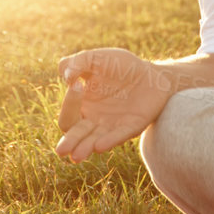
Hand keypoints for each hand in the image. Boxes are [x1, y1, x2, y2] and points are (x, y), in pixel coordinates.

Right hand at [54, 47, 171, 162]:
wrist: (151, 72)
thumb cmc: (120, 65)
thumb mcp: (96, 57)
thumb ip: (78, 62)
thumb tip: (66, 77)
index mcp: (82, 105)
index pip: (68, 114)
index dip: (69, 103)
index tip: (78, 83)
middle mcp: (93, 119)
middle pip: (75, 135)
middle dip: (69, 142)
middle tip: (62, 149)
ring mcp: (112, 125)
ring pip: (93, 142)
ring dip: (85, 148)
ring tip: (76, 156)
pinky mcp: (131, 127)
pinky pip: (119, 136)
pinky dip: (109, 141)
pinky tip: (99, 146)